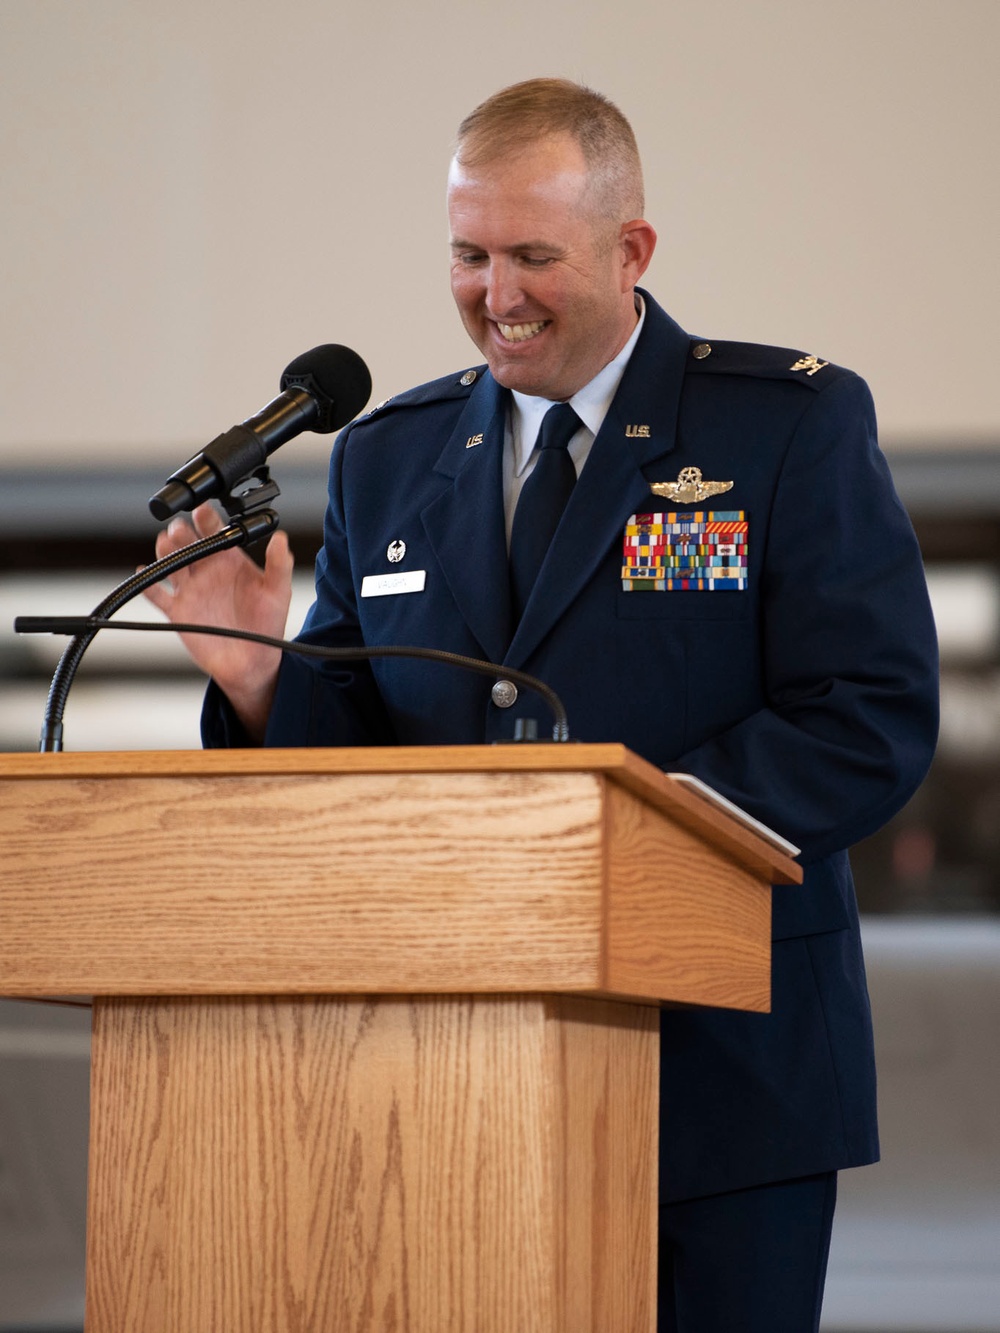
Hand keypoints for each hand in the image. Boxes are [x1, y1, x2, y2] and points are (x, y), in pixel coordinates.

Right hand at [143, 503, 293, 738]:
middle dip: (182, 533)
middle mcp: (207, 571)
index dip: (207, 520)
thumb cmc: (267, 626)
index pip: (215, 532)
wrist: (251, 662)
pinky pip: (157, 595)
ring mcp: (191, 590)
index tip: (203, 511)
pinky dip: (148, 585)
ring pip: (170, 563)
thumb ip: (279, 565)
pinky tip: (143, 572)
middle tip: (181, 529)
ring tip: (165, 544)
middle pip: (188, 544)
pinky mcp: (178, 611)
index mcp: (230, 561)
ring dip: (165, 552)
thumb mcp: (278, 593)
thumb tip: (281, 539)